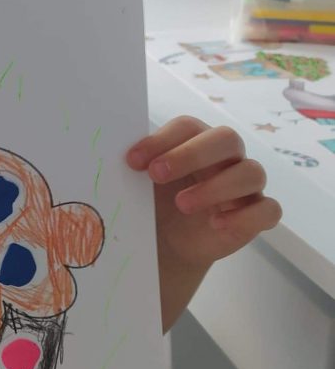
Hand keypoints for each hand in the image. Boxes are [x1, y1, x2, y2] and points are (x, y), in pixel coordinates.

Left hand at [126, 116, 281, 332]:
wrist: (168, 241)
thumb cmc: (154, 201)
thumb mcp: (139, 184)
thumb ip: (132, 167)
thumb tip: (102, 153)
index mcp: (195, 140)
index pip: (187, 126)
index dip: (161, 140)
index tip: (132, 161)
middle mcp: (226, 157)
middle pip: (226, 139)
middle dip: (191, 154)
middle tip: (156, 175)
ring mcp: (245, 185)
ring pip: (251, 172)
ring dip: (216, 186)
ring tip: (182, 204)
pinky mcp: (256, 215)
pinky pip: (267, 210)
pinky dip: (245, 216)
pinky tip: (216, 224)